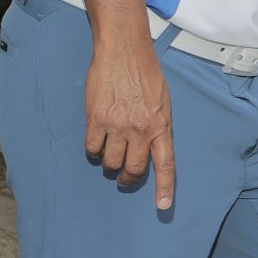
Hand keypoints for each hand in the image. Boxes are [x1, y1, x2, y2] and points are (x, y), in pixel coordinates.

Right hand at [85, 41, 174, 208]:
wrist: (123, 51)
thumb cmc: (145, 72)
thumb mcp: (163, 101)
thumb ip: (157, 124)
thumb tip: (151, 144)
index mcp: (161, 126)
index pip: (165, 165)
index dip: (164, 188)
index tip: (163, 206)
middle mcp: (140, 129)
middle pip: (133, 169)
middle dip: (127, 178)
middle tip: (124, 177)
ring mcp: (117, 125)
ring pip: (110, 162)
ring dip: (109, 164)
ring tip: (109, 156)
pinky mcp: (96, 119)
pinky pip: (92, 148)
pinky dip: (93, 151)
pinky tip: (96, 144)